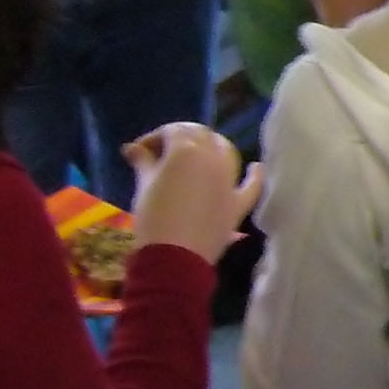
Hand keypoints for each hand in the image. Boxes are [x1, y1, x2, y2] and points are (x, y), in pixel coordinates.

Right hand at [123, 124, 257, 266]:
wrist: (174, 258)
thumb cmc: (152, 218)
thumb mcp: (143, 186)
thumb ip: (143, 162)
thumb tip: (133, 148)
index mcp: (187, 150)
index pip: (173, 130)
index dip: (155, 137)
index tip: (140, 152)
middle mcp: (213, 158)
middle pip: (201, 135)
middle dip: (181, 138)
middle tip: (162, 154)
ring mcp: (230, 180)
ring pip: (226, 151)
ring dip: (212, 147)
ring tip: (196, 155)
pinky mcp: (239, 203)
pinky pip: (252, 185)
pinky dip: (254, 175)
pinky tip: (255, 167)